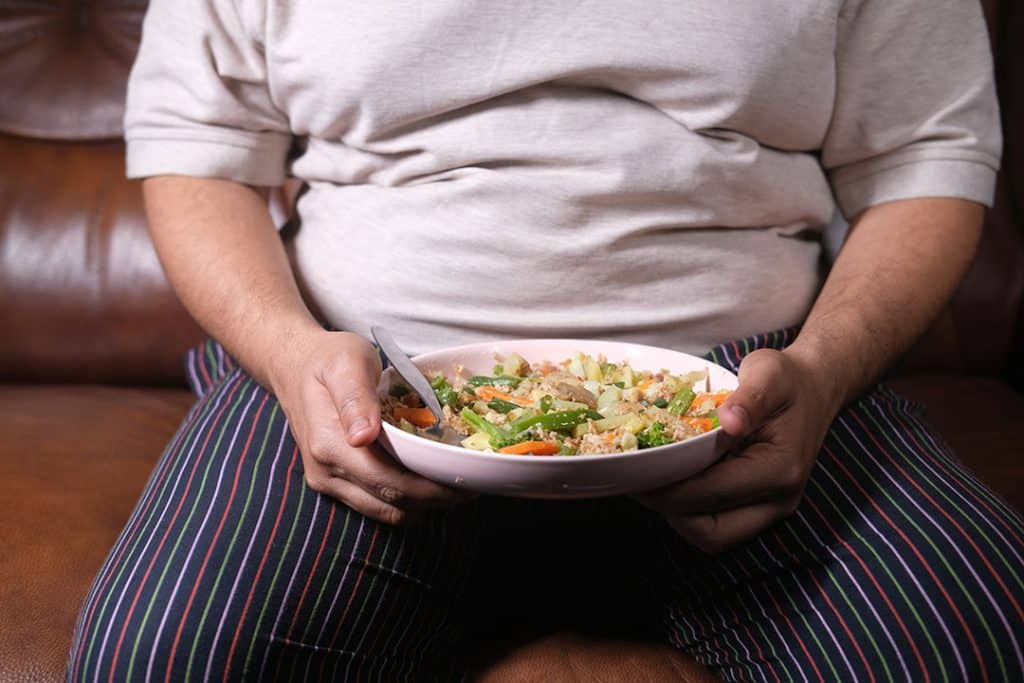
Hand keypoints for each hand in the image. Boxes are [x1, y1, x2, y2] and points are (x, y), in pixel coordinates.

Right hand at [268, 330, 470, 524]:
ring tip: (456, 486)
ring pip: (385, 511)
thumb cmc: (328, 359)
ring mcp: (329, 483)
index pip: (390, 483)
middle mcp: (327, 473)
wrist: (293, 366)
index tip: (465, 483)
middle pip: (391, 503)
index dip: (431, 490)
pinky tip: (428, 481)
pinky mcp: (335, 484)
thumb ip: (355, 397)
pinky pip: (376, 504)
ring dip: (423, 506)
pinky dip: (406, 500)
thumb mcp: (346, 363)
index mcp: (330, 446)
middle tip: (473, 486)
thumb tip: (363, 436)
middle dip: (435, 501)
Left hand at [634, 347, 840, 552]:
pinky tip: (671, 482)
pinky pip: (719, 523)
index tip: (637, 473)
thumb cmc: (788, 381)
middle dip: (670, 512)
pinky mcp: (760, 507)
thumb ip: (749, 397)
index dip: (669, 489)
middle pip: (712, 532)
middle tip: (639, 483)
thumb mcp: (769, 374)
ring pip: (714, 536)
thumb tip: (728, 420)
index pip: (712, 493)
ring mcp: (771, 508)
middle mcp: (778, 500)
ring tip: (651, 484)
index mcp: (780, 470)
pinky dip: (691, 510)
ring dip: (678, 516)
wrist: (814, 390)